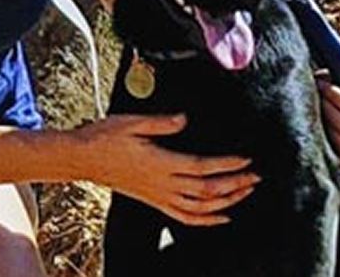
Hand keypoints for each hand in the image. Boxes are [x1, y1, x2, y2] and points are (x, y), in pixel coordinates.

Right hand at [74, 113, 259, 225]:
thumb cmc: (105, 137)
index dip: (227, 165)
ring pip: (200, 207)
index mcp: (160, 162)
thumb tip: (184, 119)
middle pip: (206, 190)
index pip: (201, 167)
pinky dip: (206, 220)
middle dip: (235, 184)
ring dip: (226, 202)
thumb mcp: (132, 122)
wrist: (83, 158)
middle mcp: (162, 183)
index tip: (246, 159)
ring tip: (245, 192)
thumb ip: (161, 122)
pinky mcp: (154, 201)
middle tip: (256, 176)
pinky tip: (221, 217)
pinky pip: (183, 217)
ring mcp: (158, 195)